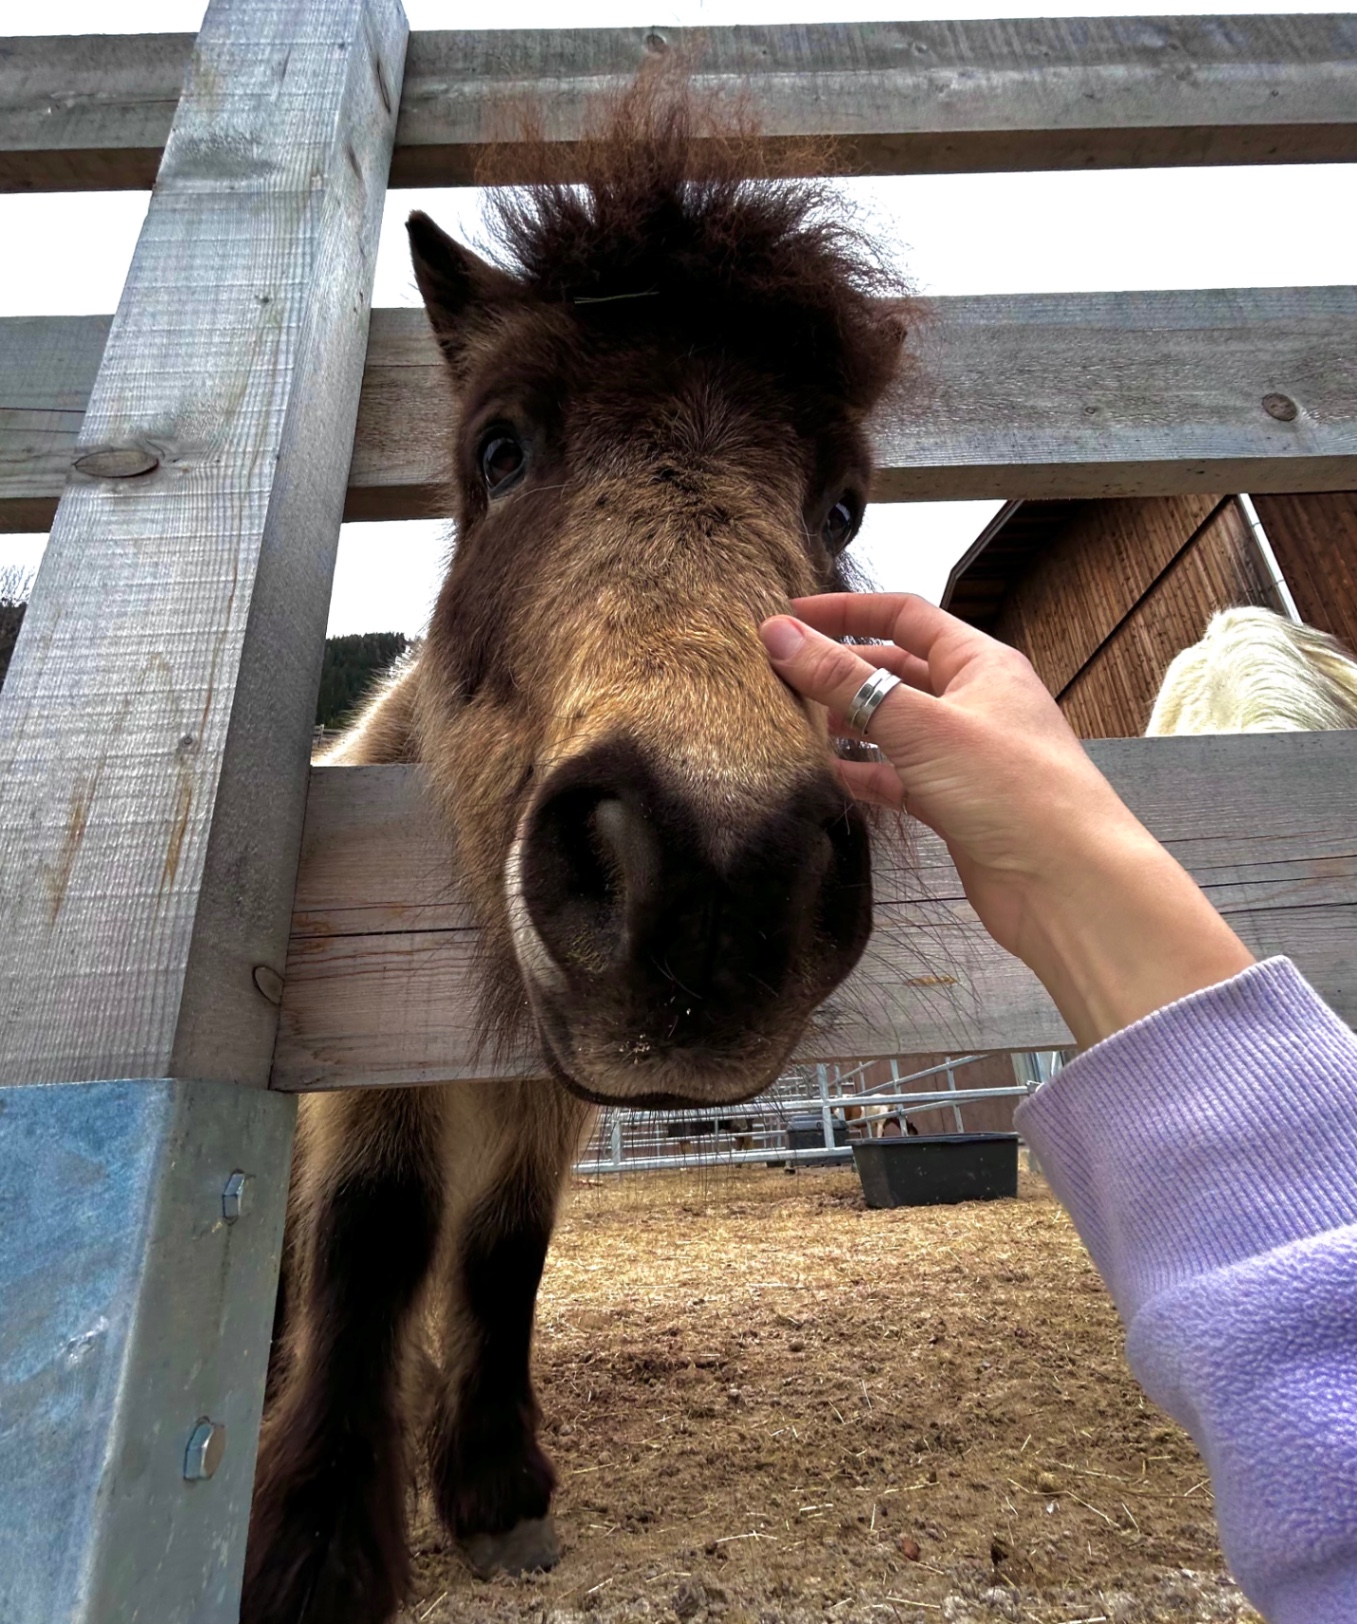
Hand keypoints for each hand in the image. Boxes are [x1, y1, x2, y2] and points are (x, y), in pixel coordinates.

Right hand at [760, 594, 1253, 1046]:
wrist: (1067, 883)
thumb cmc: (1014, 791)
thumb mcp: (919, 724)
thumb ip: (846, 681)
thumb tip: (781, 635)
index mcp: (981, 664)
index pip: (905, 616)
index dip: (847, 612)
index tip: (792, 616)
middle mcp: (977, 703)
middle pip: (898, 670)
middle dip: (844, 671)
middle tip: (784, 675)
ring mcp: (968, 756)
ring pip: (897, 726)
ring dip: (852, 723)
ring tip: (798, 725)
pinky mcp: (958, 805)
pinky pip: (902, 777)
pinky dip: (868, 773)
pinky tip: (833, 776)